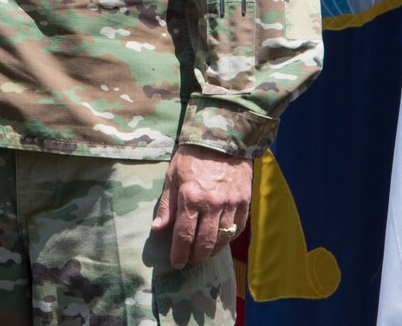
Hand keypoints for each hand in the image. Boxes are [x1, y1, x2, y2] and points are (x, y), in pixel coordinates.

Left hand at [150, 144, 250, 267]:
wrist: (221, 138)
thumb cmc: (191, 156)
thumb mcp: (172, 176)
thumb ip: (167, 204)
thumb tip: (157, 228)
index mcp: (190, 197)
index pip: (183, 235)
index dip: (179, 253)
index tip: (176, 263)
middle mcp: (212, 204)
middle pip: (204, 242)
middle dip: (196, 257)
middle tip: (190, 262)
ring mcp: (231, 204)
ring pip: (222, 239)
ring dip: (212, 251)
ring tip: (204, 255)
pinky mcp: (244, 202)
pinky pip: (238, 229)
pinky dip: (228, 239)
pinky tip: (220, 241)